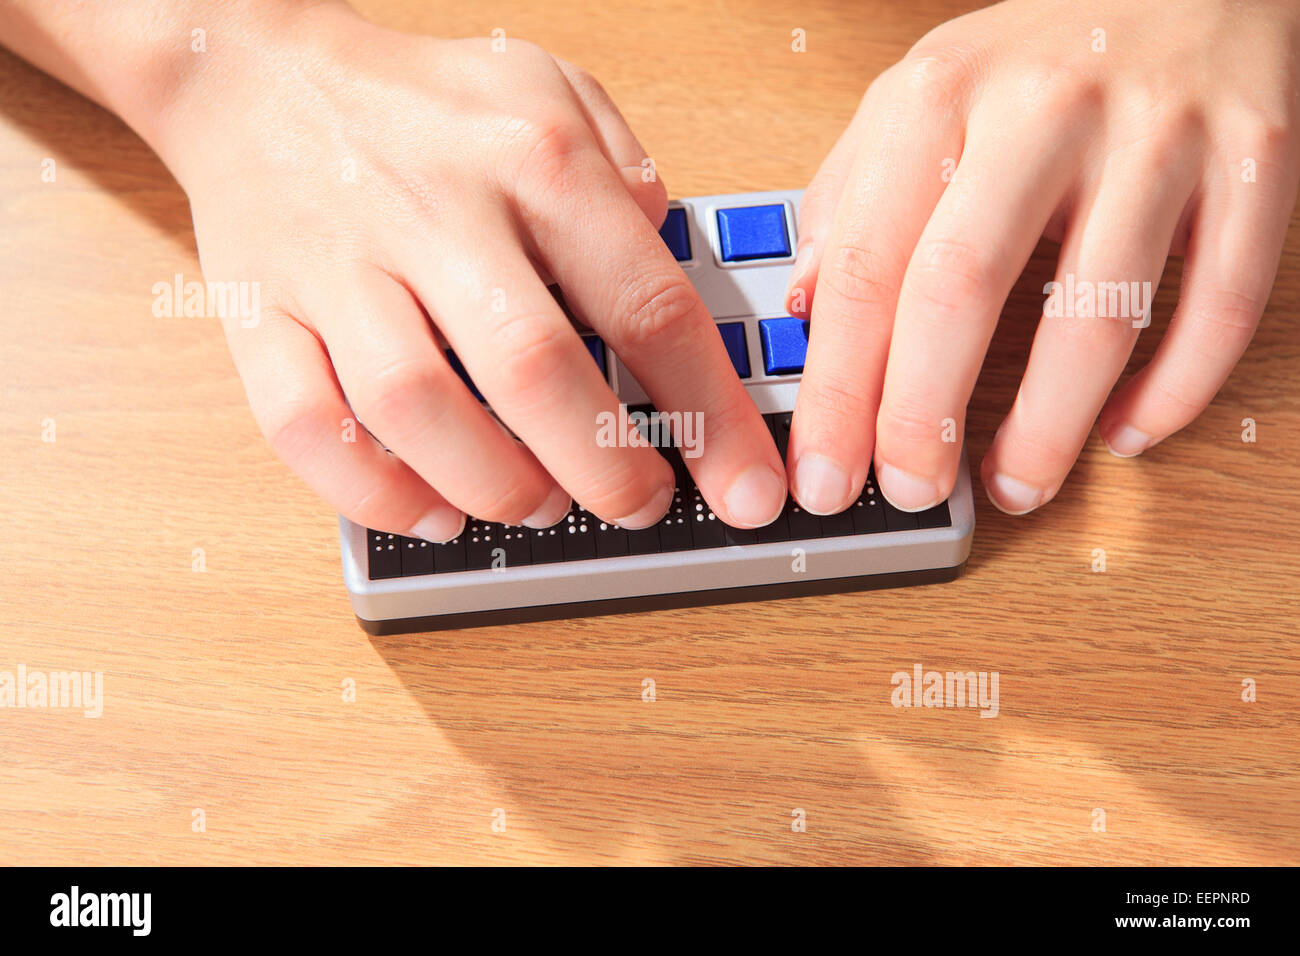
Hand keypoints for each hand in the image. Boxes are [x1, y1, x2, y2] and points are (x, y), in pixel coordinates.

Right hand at [152, 3, 786, 539]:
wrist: (258, 76)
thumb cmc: (423, 104)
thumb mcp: (551, 91)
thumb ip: (627, 174)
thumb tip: (674, 266)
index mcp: (534, 162)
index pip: (647, 304)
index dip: (712, 416)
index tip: (747, 488)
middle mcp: (438, 213)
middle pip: (534, 370)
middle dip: (605, 470)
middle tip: (638, 505)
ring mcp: (340, 266)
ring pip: (417, 407)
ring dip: (494, 486)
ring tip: (539, 503)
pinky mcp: (260, 313)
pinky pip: (307, 427)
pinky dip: (377, 492)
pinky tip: (434, 510)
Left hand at [785, 0, 1299, 515]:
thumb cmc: (1035, 55)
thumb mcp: (917, 95)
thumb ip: (852, 197)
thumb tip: (807, 308)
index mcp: (942, 95)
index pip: (867, 266)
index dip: (840, 386)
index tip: (825, 468)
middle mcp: (1044, 111)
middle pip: (964, 290)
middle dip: (923, 416)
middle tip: (906, 490)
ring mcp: (1158, 136)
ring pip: (1096, 313)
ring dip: (1047, 428)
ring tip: (1012, 487)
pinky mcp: (1255, 162)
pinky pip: (1220, 304)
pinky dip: (1174, 390)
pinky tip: (1125, 434)